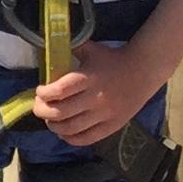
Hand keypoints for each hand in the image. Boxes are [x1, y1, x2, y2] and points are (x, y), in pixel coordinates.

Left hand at [32, 40, 154, 149]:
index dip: (44, 94)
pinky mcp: (113, 125)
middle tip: (39, 107)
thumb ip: (71, 48)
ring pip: (72, 128)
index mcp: (89, 78)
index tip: (40, 91)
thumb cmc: (113, 59)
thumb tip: (48, 43)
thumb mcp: (91, 49)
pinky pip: (88, 138)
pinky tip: (64, 132)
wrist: (144, 70)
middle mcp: (96, 98)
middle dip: (43, 111)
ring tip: (50, 120)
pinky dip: (71, 138)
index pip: (60, 90)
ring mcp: (105, 114)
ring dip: (54, 126)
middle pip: (61, 112)